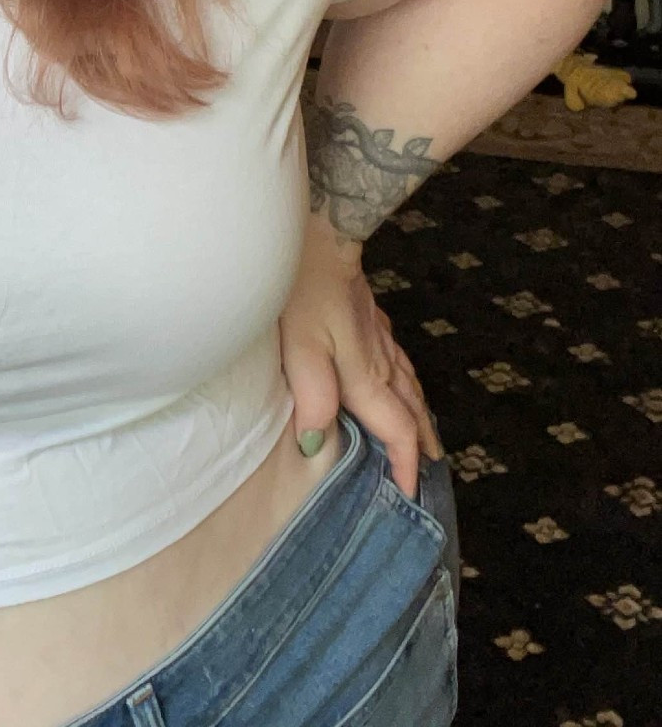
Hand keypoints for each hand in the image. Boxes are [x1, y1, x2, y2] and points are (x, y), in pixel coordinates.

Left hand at [278, 215, 443, 500]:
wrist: (324, 233)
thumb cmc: (305, 291)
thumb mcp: (301, 349)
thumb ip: (314, 399)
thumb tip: (317, 445)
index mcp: (366, 377)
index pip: (397, 431)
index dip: (404, 465)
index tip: (410, 493)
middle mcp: (381, 363)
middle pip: (412, 413)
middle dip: (420, 446)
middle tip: (425, 474)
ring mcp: (380, 338)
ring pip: (410, 387)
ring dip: (419, 417)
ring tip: (424, 439)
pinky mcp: (371, 319)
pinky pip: (400, 363)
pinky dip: (408, 384)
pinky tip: (401, 379)